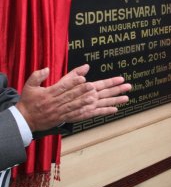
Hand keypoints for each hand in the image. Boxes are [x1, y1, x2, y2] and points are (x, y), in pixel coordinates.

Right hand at [16, 64, 130, 131]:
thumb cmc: (31, 100)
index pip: (76, 85)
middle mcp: (70, 101)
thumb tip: (48, 68)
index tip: (101, 81)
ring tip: (126, 96)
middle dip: (111, 88)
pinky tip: (115, 109)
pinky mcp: (76, 116)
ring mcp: (74, 109)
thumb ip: (40, 75)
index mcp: (59, 91)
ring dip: (112, 100)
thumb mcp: (31, 85)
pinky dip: (104, 111)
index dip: (92, 83)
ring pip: (97, 103)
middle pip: (94, 93)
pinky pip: (93, 114)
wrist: (27, 119)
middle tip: (125, 84)